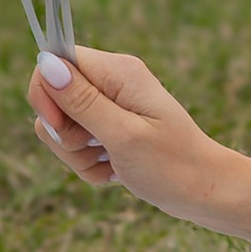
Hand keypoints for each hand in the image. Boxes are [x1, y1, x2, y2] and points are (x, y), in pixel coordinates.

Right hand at [26, 43, 250, 239]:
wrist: (204, 190)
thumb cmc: (171, 164)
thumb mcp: (123, 135)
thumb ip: (82, 101)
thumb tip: (46, 63)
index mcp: (118, 71)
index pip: (56, 60)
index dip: (46, 94)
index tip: (62, 126)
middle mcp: (112, 82)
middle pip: (54, 101)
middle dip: (66, 135)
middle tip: (100, 148)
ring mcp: (111, 107)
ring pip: (62, 129)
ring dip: (79, 156)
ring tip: (113, 163)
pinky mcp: (110, 129)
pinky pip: (78, 147)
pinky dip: (90, 165)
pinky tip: (116, 172)